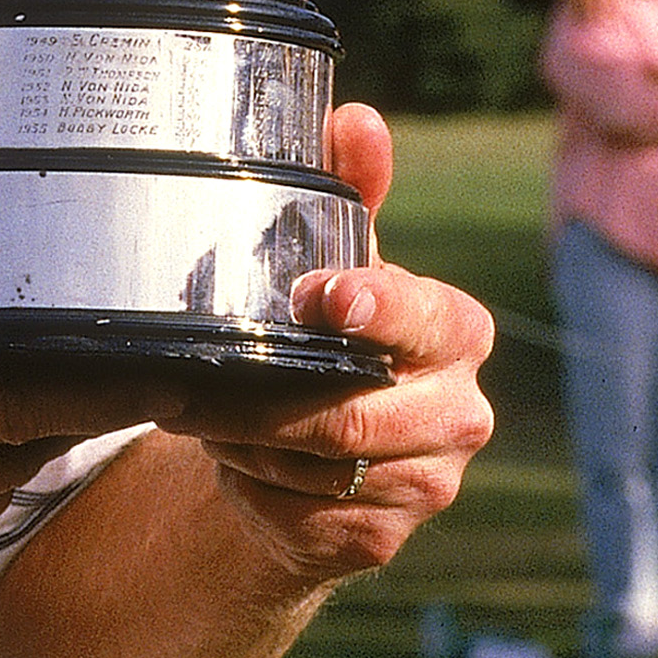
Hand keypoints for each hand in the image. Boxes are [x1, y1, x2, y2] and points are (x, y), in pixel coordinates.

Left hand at [166, 103, 494, 580]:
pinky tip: (233, 461)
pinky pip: (296, 512)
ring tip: (206, 412)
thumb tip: (355, 118)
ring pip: (315, 465)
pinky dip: (248, 484)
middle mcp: (460, 413)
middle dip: (265, 398)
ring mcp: (427, 484)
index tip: (316, 296)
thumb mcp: (335, 265)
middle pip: (354, 413)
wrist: (312, 461)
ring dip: (246, 438)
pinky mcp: (381, 539)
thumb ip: (348, 192)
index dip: (374, 307)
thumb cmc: (328, 345)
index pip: (425, 318)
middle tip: (197, 378)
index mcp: (457, 333)